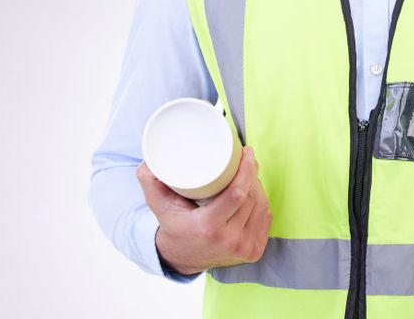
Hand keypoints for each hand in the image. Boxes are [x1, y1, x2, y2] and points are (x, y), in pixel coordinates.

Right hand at [137, 146, 272, 275]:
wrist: (182, 260)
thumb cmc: (174, 227)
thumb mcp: (160, 206)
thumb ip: (151, 183)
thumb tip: (147, 162)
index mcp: (208, 228)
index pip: (237, 194)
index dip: (246, 170)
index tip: (246, 152)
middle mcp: (228, 241)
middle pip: (251, 196)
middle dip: (252, 174)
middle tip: (246, 159)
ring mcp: (243, 249)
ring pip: (260, 205)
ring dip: (258, 186)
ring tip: (248, 174)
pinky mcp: (253, 252)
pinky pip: (265, 218)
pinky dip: (261, 202)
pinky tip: (253, 193)